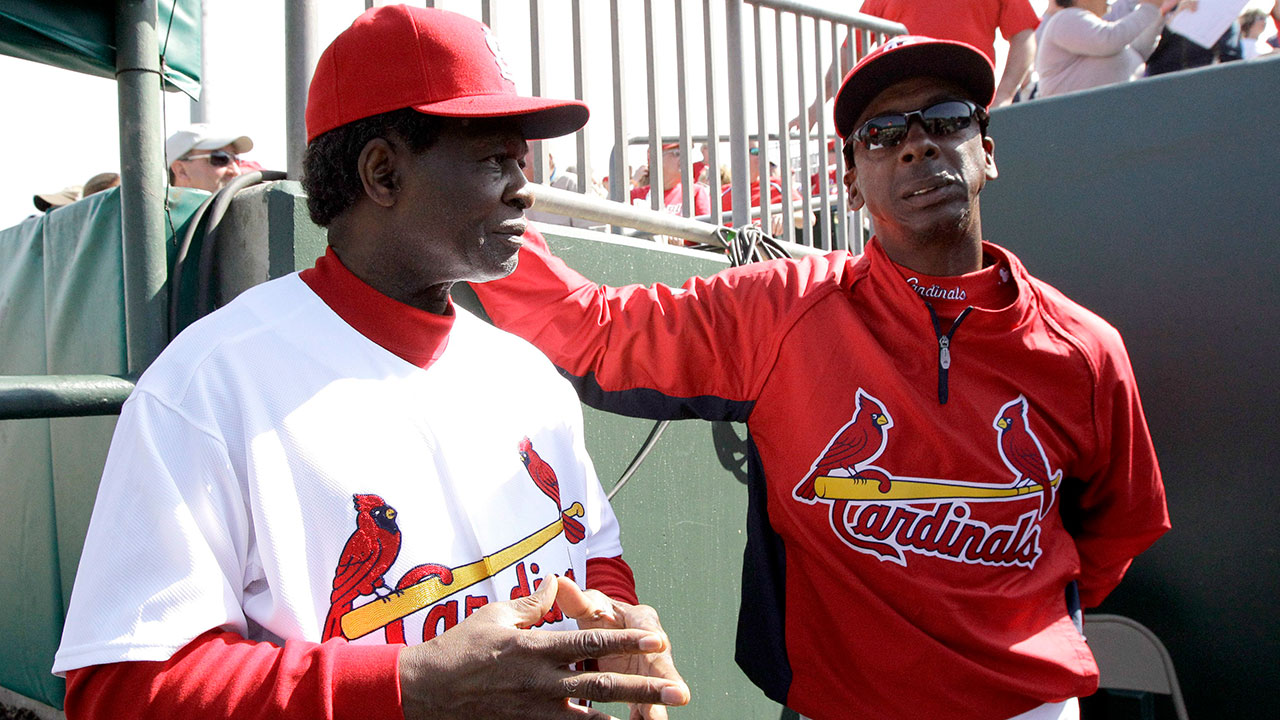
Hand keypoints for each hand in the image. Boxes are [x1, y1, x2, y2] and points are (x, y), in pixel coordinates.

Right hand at [398, 576, 688, 718]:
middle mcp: (540, 681)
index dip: (627, 641)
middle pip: (602, 684)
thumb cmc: (458, 649)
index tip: (658, 640)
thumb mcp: (494, 617)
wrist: (424, 692)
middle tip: (677, 689)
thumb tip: (556, 584)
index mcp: (535, 647)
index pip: (591, 642)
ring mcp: (534, 710)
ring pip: (589, 718)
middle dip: (643, 687)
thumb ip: (531, 605)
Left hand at [557, 583, 686, 719]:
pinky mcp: (639, 690)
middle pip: (660, 663)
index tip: (660, 643)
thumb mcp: (589, 605)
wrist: (606, 629)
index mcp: (640, 620)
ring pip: (655, 689)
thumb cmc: (598, 614)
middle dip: (667, 680)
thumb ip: (577, 599)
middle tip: (679, 695)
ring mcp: (647, 670)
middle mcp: (651, 646)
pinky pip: (644, 706)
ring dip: (657, 706)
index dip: (653, 637)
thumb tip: (559, 582)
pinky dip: (643, 718)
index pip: (647, 626)